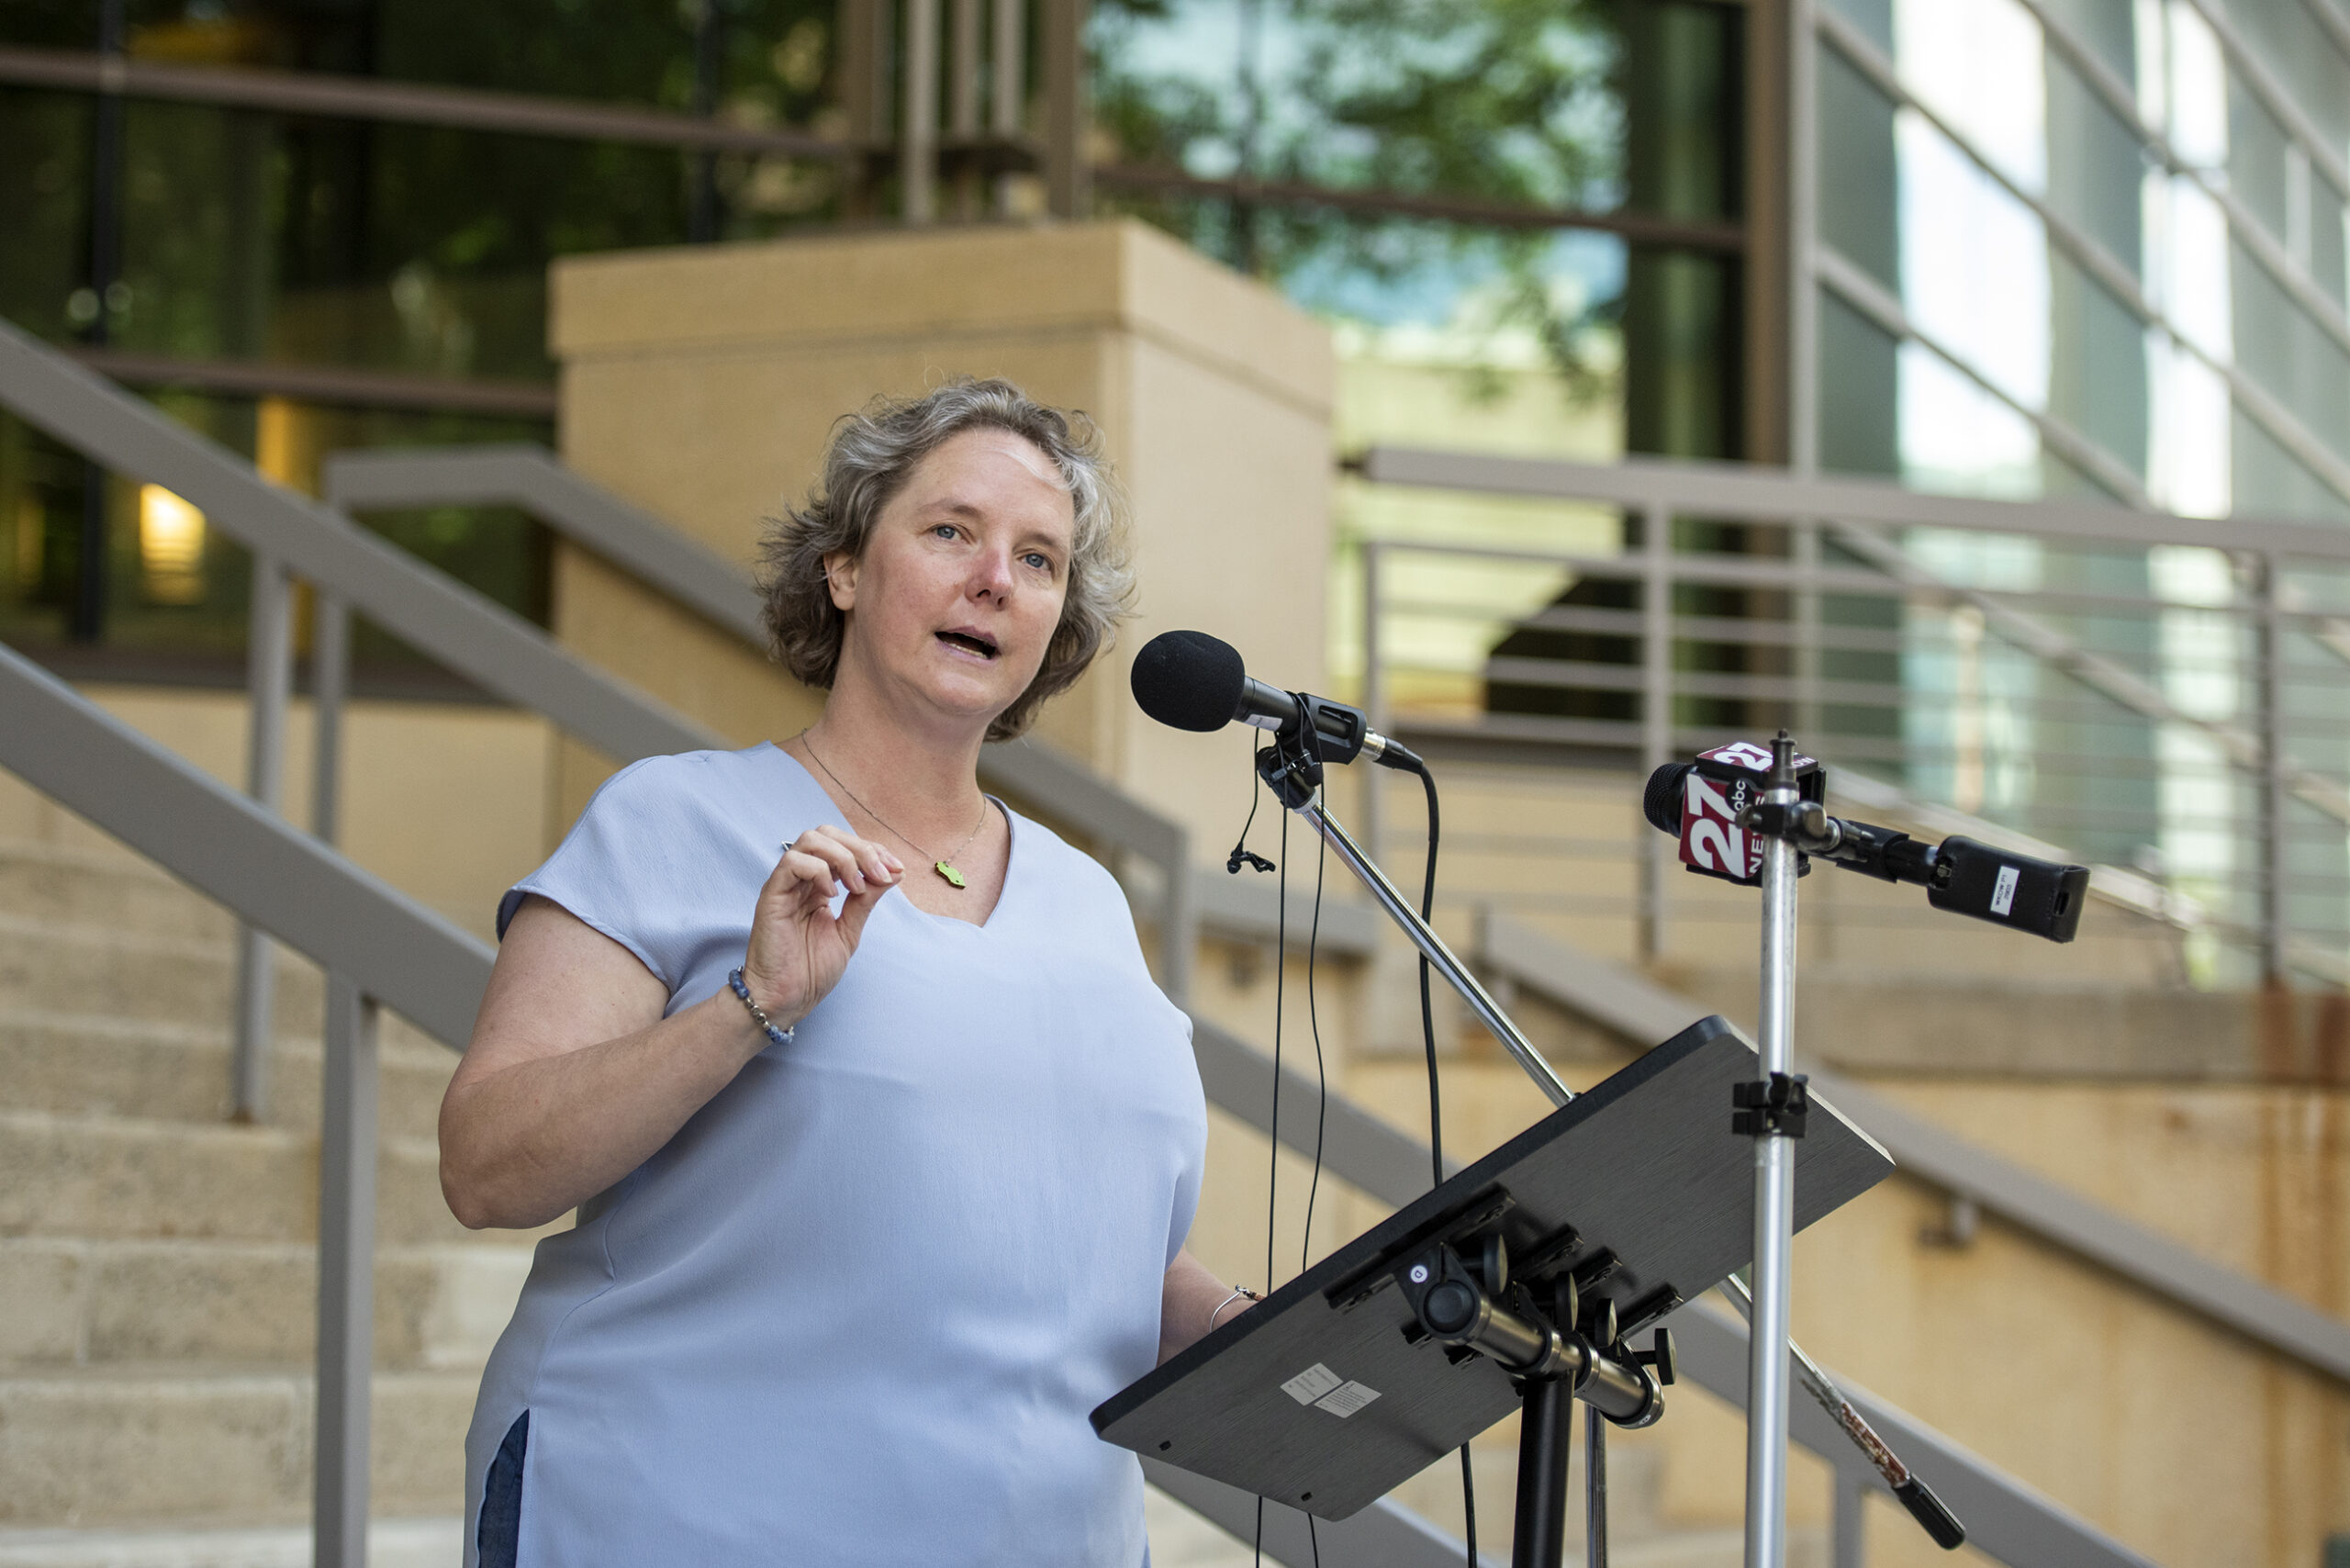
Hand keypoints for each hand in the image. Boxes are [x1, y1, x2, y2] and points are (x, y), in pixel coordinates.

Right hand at [738, 825, 902, 1034]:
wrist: (787, 999)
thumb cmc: (811, 970)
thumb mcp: (850, 929)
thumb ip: (867, 899)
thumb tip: (894, 872)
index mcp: (819, 884)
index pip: (844, 846)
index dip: (873, 850)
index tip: (896, 870)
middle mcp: (801, 879)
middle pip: (828, 834)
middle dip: (862, 848)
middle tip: (881, 874)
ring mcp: (785, 884)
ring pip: (811, 839)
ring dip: (844, 857)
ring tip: (857, 886)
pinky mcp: (772, 895)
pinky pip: (793, 862)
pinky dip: (820, 871)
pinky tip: (832, 895)